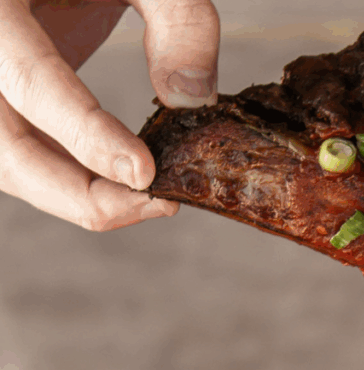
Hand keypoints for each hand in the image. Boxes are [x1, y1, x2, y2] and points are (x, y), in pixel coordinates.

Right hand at [0, 0, 220, 230]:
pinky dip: (64, 175)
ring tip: (147, 196)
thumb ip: (177, 15)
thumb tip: (192, 99)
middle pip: (0, 147)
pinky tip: (120, 178)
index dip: (84, 135)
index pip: (29, 81)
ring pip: (2, 162)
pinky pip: (15, 149)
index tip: (144, 173)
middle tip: (155, 202)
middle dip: (77, 192)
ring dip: (70, 194)